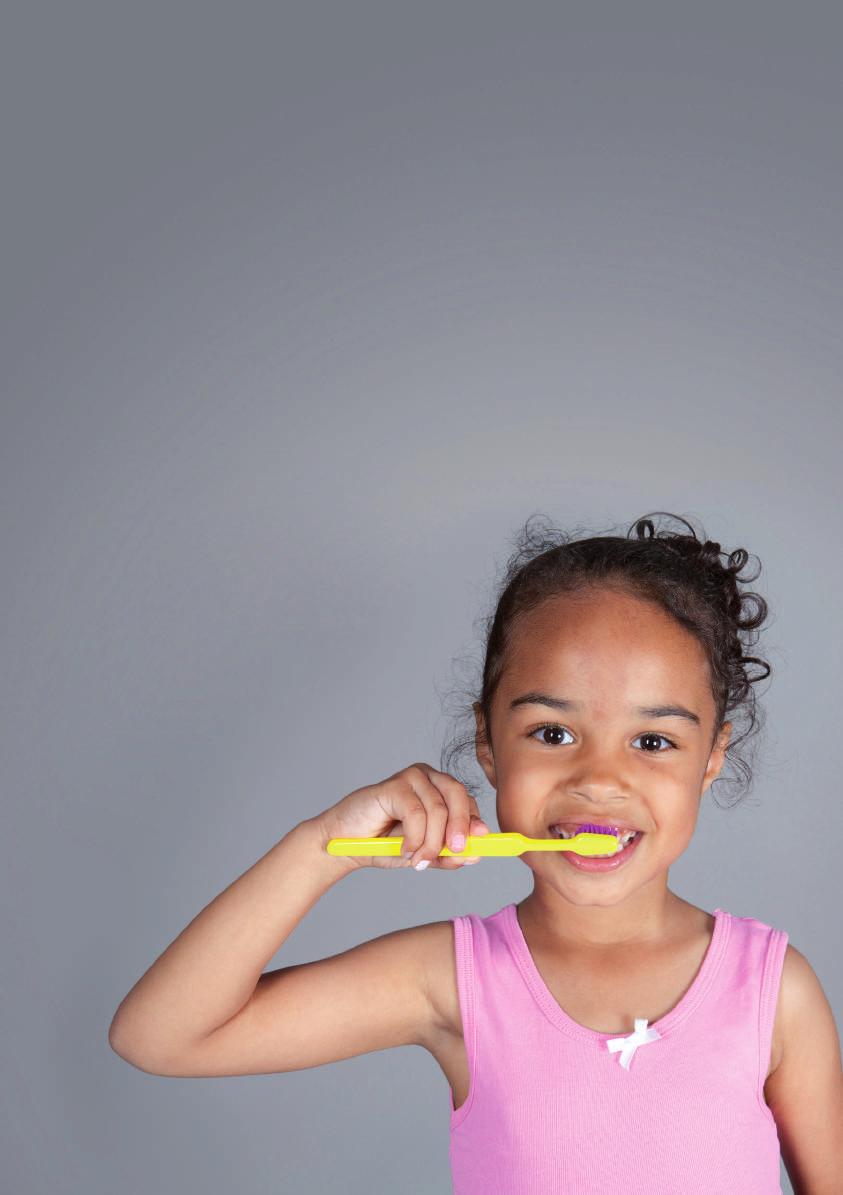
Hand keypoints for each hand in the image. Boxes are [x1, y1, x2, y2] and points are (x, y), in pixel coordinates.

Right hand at [312, 762, 491, 870]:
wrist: (345, 845)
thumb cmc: (384, 846)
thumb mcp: (424, 855)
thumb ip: (449, 854)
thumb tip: (476, 855)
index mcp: (440, 790)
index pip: (468, 803)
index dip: (474, 826)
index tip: (474, 852)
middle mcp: (428, 778)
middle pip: (458, 795)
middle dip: (460, 827)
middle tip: (456, 853)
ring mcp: (410, 778)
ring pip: (438, 809)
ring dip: (431, 842)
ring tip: (418, 860)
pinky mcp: (393, 785)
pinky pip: (416, 812)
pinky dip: (414, 837)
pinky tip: (404, 850)